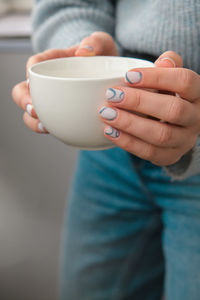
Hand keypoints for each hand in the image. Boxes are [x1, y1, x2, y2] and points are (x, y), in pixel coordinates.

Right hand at [12, 32, 117, 132]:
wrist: (111, 75)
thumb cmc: (103, 57)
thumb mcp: (103, 44)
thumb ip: (95, 42)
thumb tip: (83, 52)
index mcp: (53, 61)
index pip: (33, 64)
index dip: (29, 73)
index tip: (32, 82)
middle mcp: (48, 82)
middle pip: (23, 90)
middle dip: (24, 101)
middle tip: (34, 110)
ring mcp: (52, 99)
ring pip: (31, 110)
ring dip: (33, 120)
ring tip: (44, 127)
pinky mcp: (61, 113)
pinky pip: (49, 122)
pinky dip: (50, 128)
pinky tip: (55, 133)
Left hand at [99, 51, 199, 165]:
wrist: (165, 122)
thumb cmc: (162, 93)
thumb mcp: (166, 74)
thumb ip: (166, 62)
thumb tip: (164, 61)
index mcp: (197, 93)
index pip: (184, 81)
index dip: (156, 77)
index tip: (128, 75)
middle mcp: (196, 118)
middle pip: (173, 110)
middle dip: (139, 102)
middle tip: (112, 95)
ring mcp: (184, 140)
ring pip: (161, 135)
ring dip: (130, 124)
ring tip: (106, 113)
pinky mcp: (170, 156)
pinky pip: (149, 153)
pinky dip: (127, 142)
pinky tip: (109, 131)